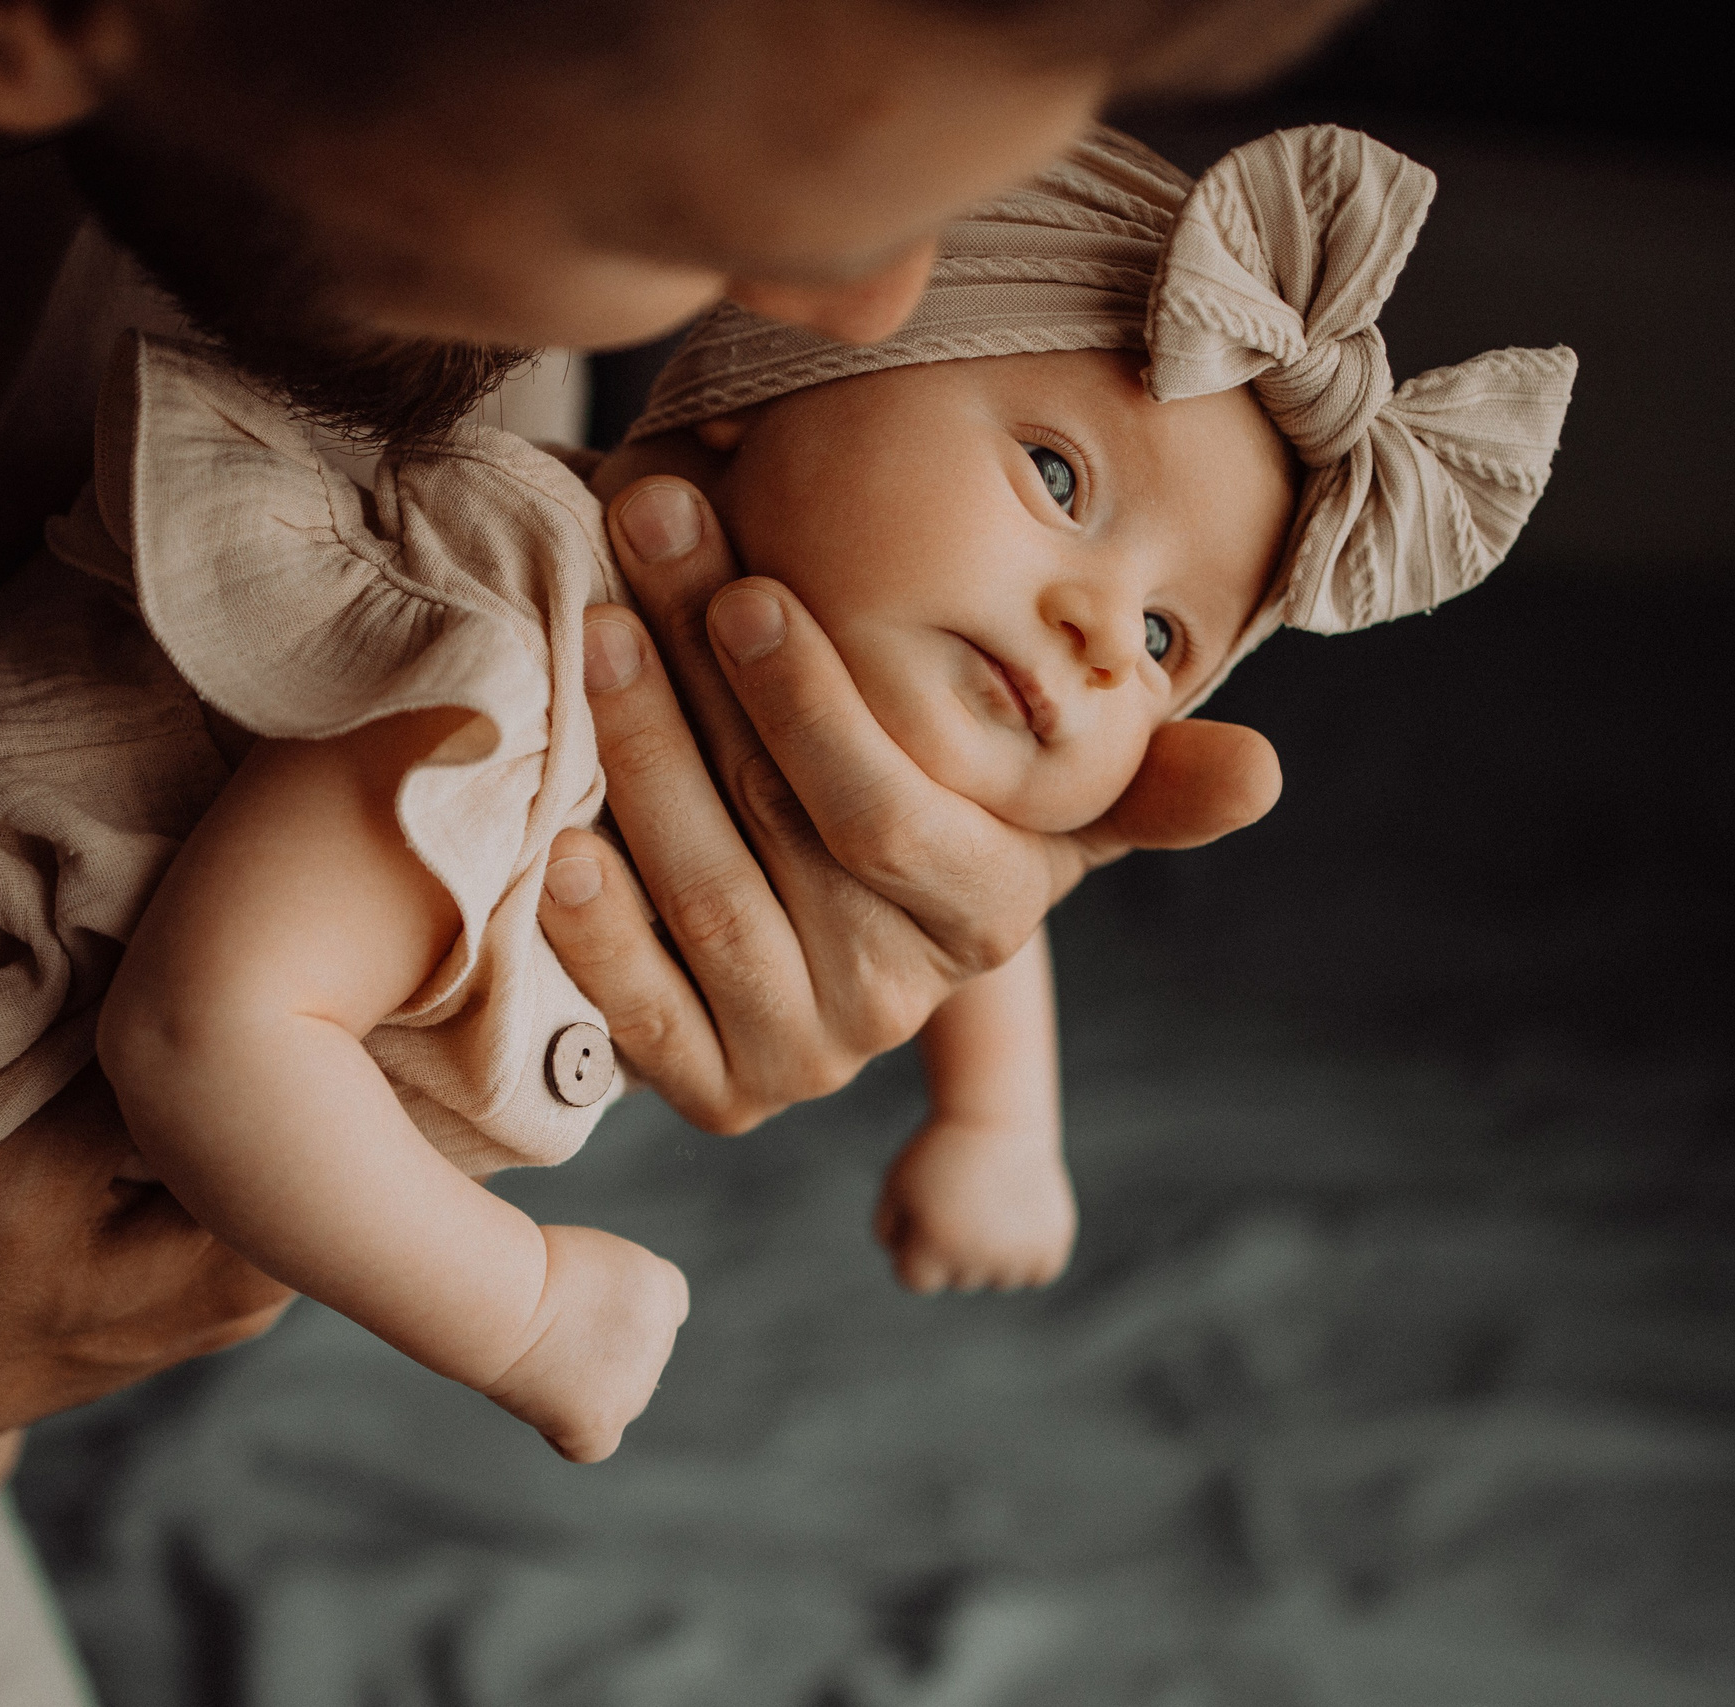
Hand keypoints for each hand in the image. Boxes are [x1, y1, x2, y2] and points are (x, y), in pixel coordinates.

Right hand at [480, 1226, 688, 1463]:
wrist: (505, 1298)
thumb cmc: (522, 1263)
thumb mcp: (582, 1256)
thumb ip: (603, 1289)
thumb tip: (586, 1325)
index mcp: (659, 1287)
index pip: (668, 1306)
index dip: (625, 1312)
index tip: (585, 1306)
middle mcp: (660, 1338)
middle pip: (634, 1358)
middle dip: (599, 1354)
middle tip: (545, 1330)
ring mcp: (636, 1389)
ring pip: (612, 1401)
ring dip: (578, 1389)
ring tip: (533, 1354)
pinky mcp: (602, 1427)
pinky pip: (589, 1444)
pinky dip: (562, 1432)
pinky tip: (535, 1401)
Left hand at [540, 477, 1280, 1133]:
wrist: (818, 906)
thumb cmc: (923, 802)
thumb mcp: (1036, 786)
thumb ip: (1136, 773)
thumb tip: (1261, 778)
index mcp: (987, 913)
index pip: (893, 816)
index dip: (816, 709)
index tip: (745, 591)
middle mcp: (896, 998)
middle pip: (780, 831)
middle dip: (699, 676)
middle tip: (642, 539)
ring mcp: (801, 1054)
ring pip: (708, 901)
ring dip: (643, 763)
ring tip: (594, 634)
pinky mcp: (713, 1093)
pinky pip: (644, 1019)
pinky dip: (598, 935)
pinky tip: (559, 845)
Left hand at [875, 1114, 1076, 1293]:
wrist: (997, 1118)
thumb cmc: (939, 1152)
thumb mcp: (896, 1185)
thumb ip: (887, 1233)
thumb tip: (906, 1270)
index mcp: (935, 1244)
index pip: (915, 1281)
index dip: (914, 1249)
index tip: (923, 1217)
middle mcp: (978, 1256)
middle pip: (958, 1280)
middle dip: (954, 1248)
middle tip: (962, 1200)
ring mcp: (1019, 1254)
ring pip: (999, 1280)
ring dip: (994, 1254)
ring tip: (991, 1205)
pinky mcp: (1053, 1245)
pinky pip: (1037, 1273)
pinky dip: (1030, 1254)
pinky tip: (1019, 1218)